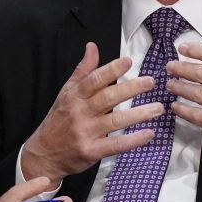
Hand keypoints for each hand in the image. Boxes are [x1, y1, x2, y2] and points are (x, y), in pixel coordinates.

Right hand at [21, 42, 163, 185]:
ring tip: (158, 108)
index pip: (94, 80)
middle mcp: (80, 113)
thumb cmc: (59, 120)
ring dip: (139, 114)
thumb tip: (92, 47)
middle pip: (108, 98)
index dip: (111, 69)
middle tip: (150, 82)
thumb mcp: (66, 93)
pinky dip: (134, 140)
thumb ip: (82, 71)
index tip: (128, 61)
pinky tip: (149, 134)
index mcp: (75, 96)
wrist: (43, 154)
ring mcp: (85, 133)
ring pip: (116, 121)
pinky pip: (116, 145)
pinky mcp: (91, 151)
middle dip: (131, 89)